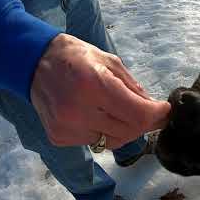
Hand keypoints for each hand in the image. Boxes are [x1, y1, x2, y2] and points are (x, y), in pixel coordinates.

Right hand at [30, 33, 170, 148]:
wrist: (34, 62)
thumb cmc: (76, 57)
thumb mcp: (110, 62)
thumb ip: (135, 88)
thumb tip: (155, 110)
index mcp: (93, 85)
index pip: (137, 114)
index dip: (157, 115)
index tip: (166, 110)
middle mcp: (78, 111)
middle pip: (129, 131)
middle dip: (146, 123)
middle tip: (153, 114)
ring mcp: (67, 128)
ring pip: (114, 141)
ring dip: (128, 130)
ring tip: (127, 113)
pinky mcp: (59, 137)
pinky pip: (96, 142)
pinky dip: (106, 133)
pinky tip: (102, 117)